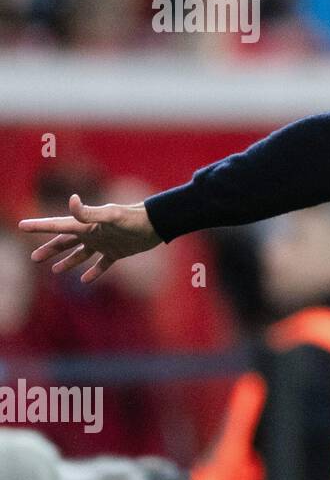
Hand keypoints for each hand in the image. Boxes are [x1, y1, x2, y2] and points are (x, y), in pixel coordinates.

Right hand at [18, 193, 162, 283]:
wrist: (157, 224)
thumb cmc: (133, 218)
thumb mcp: (110, 215)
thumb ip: (89, 212)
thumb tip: (71, 200)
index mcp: (86, 225)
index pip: (58, 225)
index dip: (39, 226)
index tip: (22, 226)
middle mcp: (92, 233)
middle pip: (65, 242)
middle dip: (50, 249)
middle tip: (34, 258)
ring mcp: (104, 243)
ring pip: (81, 254)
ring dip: (68, 262)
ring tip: (55, 271)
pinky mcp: (117, 252)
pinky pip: (102, 264)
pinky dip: (93, 272)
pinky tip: (85, 280)